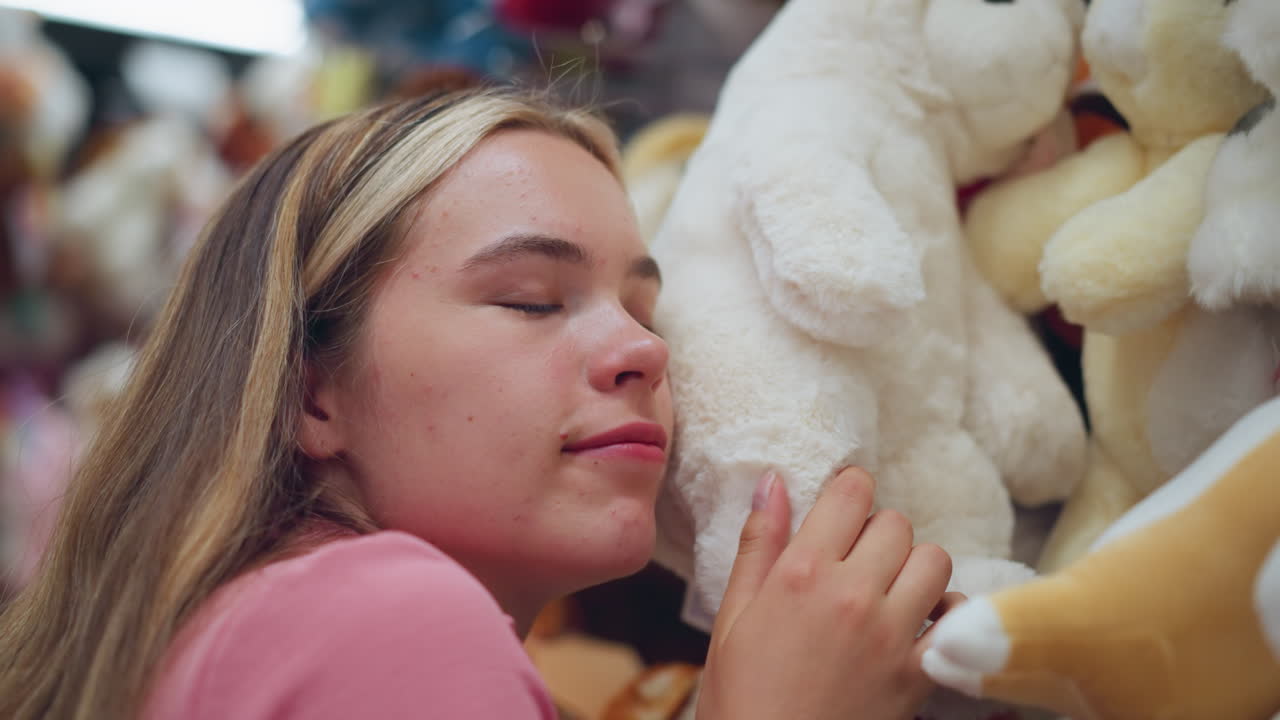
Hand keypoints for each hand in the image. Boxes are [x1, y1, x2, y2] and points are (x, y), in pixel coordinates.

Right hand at [696, 467, 961, 719]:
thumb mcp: (732, 617)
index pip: (852, 492)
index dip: (848, 492)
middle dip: (877, 533)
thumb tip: (772, 481)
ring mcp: (891, 634)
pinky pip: (956, 619)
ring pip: (934, 560)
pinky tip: (917, 625)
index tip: (841, 511)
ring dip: (913, 567)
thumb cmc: (741, 697)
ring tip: (888, 590)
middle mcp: (852, 594)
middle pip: (896, 523)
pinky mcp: (918, 673)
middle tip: (855, 561)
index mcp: (801, 573)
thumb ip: (758, 545)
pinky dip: (945, 615)